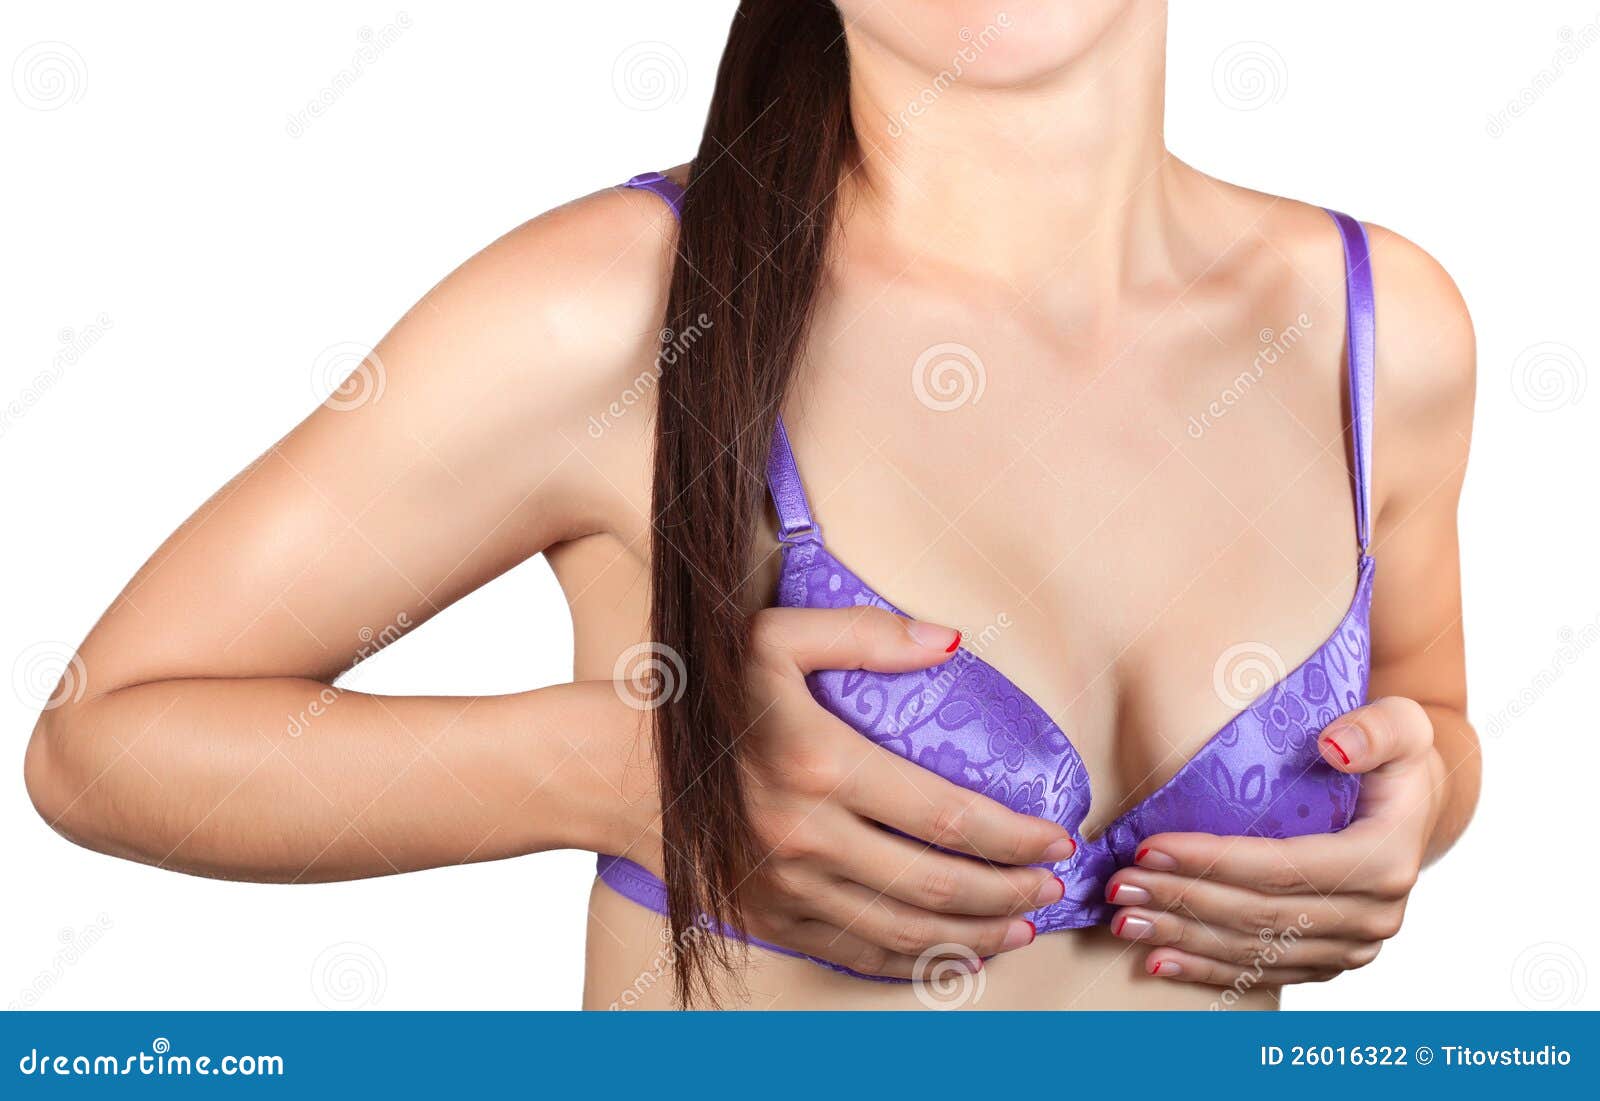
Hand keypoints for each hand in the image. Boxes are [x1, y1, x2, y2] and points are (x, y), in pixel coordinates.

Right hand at [730, 606, 1077, 977]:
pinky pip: (857, 952)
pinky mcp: (769, 919)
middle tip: (1053, 887)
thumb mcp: (775, 637)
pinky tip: (955, 949)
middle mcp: (806, 837)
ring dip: (976, 934)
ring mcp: (786, 888)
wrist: (619, 768)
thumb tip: (951, 642)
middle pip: (938, 884)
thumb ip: (866, 634)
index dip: (1014, 836)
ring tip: (1023, 925)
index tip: (1057, 837)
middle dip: (1010, 891)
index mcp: (821, 765)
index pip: (947, 815)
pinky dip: (915, 958)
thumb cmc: (706, 697)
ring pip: (905, 930)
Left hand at [1104, 696, 1443, 989]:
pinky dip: (1207, 968)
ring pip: (1255, 951)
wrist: (1412, 804)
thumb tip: (1334, 745)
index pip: (1284, 868)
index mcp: (1386, 859)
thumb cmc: (1392, 756)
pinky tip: (1158, 960)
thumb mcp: (1400, 724)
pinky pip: (1263, 972)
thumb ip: (1375, 729)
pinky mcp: (1330, 961)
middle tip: (1119, 886)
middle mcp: (1374, 915)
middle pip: (1260, 915)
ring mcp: (1353, 947)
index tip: (1148, 847)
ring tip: (1124, 921)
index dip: (1212, 862)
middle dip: (1182, 901)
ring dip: (1184, 938)